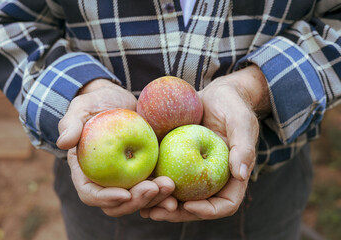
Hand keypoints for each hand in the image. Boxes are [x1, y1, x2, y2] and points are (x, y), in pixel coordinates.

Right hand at [56, 79, 175, 216]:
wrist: (118, 100)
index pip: (91, 194)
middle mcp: (107, 180)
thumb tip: (63, 142)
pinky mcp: (145, 170)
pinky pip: (154, 185)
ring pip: (139, 199)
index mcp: (86, 172)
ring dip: (154, 199)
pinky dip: (164, 191)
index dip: (105, 199)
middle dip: (136, 201)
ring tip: (170, 187)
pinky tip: (177, 186)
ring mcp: (127, 178)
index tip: (124, 193)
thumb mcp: (81, 108)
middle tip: (153, 189)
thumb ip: (71, 124)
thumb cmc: (96, 104)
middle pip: (118, 204)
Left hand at [140, 65, 270, 221]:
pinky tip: (136, 185)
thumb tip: (241, 174)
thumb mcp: (240, 121)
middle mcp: (212, 178)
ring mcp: (194, 171)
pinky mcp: (178, 161)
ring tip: (141, 206)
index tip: (188, 205)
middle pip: (197, 206)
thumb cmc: (231, 105)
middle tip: (156, 212)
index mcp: (231, 175)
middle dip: (177, 213)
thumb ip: (244, 146)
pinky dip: (153, 184)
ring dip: (161, 203)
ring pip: (178, 196)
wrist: (212, 94)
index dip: (208, 211)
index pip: (225, 204)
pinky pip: (165, 177)